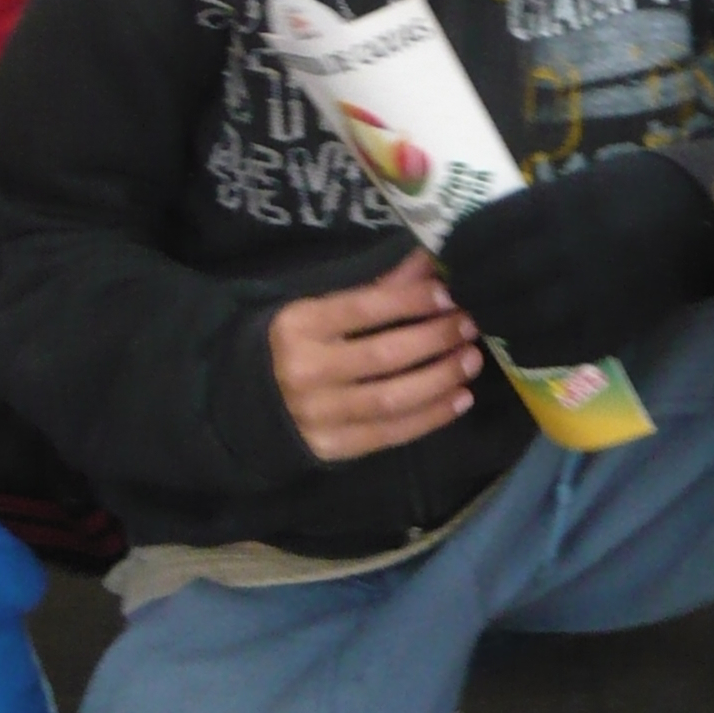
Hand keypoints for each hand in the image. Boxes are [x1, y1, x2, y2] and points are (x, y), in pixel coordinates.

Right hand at [267, 251, 480, 461]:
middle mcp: (306, 371)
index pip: (363, 308)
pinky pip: (388, 434)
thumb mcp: (319, 307)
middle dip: (434, 340)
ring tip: (471, 361)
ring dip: (440, 379)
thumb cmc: (292, 342)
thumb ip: (375, 288)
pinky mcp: (331, 449)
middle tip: (468, 327)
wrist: (242, 401)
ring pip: (391, 399)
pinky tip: (459, 399)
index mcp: (300, 325)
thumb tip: (429, 263)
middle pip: (383, 355)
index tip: (448, 295)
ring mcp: (318, 415)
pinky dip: (429, 418)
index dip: (409, 301)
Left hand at [442, 151, 713, 365]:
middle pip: (494, 280)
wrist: (700, 220)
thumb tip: (483, 236)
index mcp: (558, 206)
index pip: (485, 232)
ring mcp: (589, 294)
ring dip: (490, 321)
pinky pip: (553, 349)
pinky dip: (525, 350)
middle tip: (453, 293)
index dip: (458, 249)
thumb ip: (535, 211)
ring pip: (518, 319)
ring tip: (481, 318)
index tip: (445, 255)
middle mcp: (568, 251)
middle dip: (466, 290)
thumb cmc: (633, 191)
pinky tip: (515, 343)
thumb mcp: (579, 184)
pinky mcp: (609, 327)